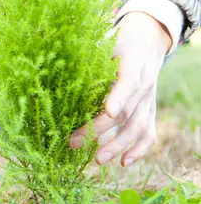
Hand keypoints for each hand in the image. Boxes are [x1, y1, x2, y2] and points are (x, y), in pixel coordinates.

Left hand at [70, 12, 172, 166]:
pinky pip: (149, 133)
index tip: (108, 111)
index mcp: (133, 64)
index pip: (128, 82)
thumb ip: (86, 52)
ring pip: (138, 128)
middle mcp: (145, 85)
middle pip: (126, 112)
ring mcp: (149, 101)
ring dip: (119, 146)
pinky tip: (124, 163)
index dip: (119, 97)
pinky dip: (139, 150)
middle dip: (101, 130)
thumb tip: (53, 60)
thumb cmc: (117, 42)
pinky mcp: (149, 111)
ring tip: (98, 160)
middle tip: (76, 144)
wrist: (148, 41)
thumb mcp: (103, 40)